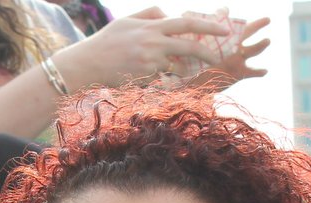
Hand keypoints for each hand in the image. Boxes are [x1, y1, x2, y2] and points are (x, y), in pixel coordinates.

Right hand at [56, 7, 261, 90]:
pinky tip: (148, 77)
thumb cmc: (105, 42)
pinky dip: (160, 79)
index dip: (208, 26)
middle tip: (219, 57)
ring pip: (175, 65)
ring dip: (180, 69)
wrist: (86, 64)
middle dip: (207, 51)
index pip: (186, 23)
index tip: (224, 30)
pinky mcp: (143, 77)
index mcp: (151, 26)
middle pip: (189, 44)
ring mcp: (149, 60)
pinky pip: (160, 79)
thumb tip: (169, 14)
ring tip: (178, 70)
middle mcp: (153, 41)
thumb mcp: (126, 21)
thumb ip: (149, 14)